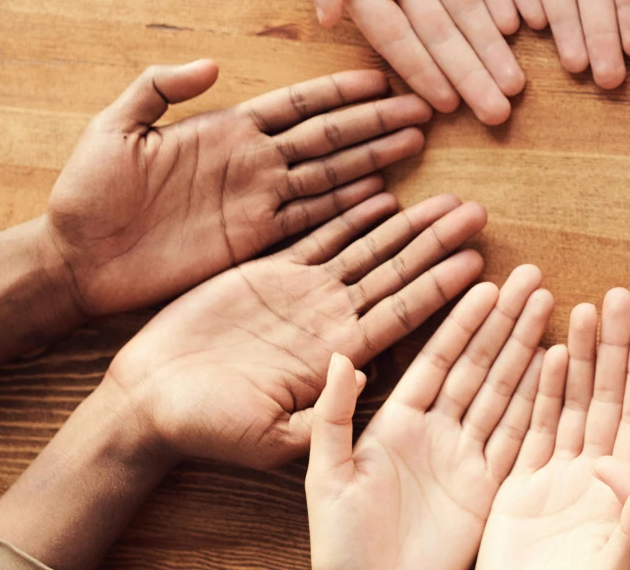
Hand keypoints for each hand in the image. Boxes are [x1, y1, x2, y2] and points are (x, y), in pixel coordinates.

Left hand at [46, 62, 430, 317]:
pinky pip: (308, 221)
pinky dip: (346, 209)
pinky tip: (381, 197)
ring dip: (372, 159)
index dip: (339, 91)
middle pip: (326, 137)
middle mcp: (251, 163)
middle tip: (422, 109)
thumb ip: (158, 89)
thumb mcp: (114, 128)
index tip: (382, 79)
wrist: (75, 259)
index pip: (296, 104)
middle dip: (374, 122)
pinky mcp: (251, 242)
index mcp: (224, 129)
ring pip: (329, 176)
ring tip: (414, 144)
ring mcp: (255, 202)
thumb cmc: (86, 192)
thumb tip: (210, 64)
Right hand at [102, 193, 486, 467]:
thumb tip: (367, 379)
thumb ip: (324, 415)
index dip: (441, 288)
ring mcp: (303, 295)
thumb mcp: (273, 437)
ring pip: (367, 248)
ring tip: (448, 199)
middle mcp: (329, 320)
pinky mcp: (270, 273)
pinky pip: (318, 234)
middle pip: (397, 273)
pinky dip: (348, 213)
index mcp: (337, 356)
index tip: (479, 263)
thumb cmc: (208, 429)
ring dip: (407, 224)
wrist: (150, 401)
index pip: (403, 314)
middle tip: (479, 214)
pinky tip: (381, 192)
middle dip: (438, 244)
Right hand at [263, 0, 525, 123]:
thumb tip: (328, 18)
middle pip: (441, 32)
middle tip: (500, 110)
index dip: (421, 70)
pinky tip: (525, 23)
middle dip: (469, 71)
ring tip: (517, 84)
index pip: (395, 36)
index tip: (446, 105)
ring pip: (470, 5)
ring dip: (492, 45)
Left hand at [305, 267, 555, 569]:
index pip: (437, 359)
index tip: (486, 284)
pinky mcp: (488, 489)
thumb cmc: (340, 542)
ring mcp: (465, 458)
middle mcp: (436, 433)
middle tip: (532, 280)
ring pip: (503, 393)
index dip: (461, 322)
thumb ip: (334, 414)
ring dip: (528, 351)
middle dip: (505, 323)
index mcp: (396, 423)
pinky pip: (518, 437)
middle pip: (477, 366)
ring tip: (550, 307)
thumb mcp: (326, 473)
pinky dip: (538, 403)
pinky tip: (557, 367)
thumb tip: (342, 356)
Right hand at [480, 288, 629, 569]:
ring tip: (578, 306)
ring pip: (567, 406)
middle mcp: (592, 479)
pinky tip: (544, 353)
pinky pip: (529, 431)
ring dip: (574, 358)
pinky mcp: (517, 490)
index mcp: (621, 494)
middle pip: (603, 400)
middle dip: (610, 348)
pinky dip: (536, 394)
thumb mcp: (610, 569)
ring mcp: (554, 481)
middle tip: (618, 294)